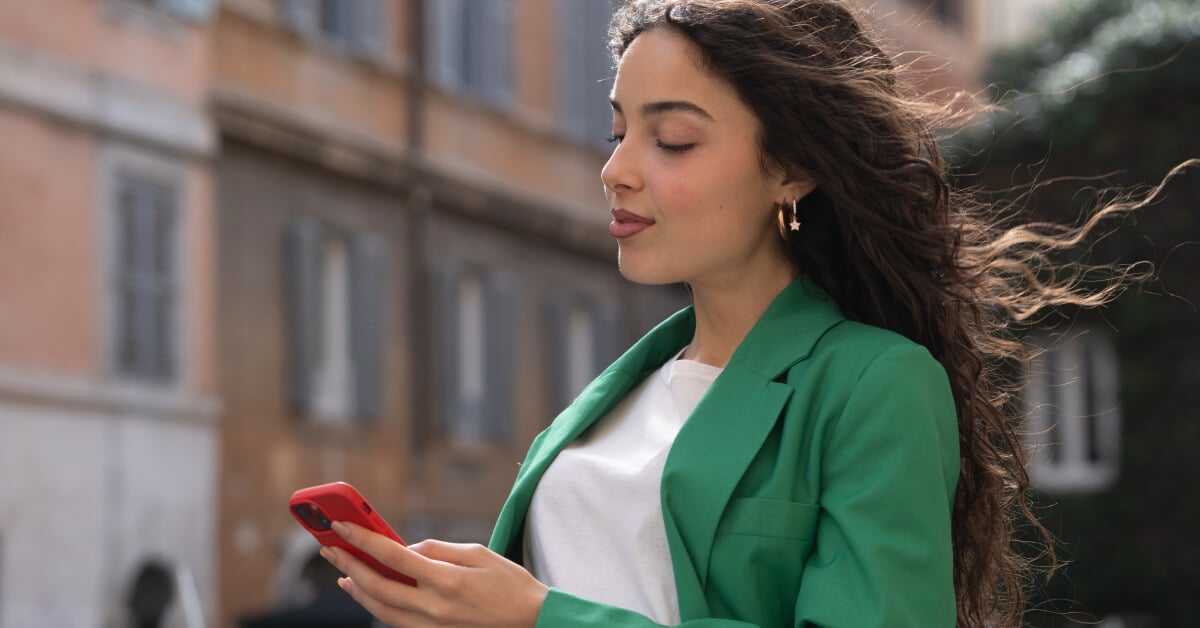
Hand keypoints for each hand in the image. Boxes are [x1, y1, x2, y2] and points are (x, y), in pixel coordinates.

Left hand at [320, 521, 547, 627]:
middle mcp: (434, 607)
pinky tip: (369, 594)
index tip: (340, 526)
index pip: (392, 556)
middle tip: (330, 549)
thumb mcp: (479, 552)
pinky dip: (376, 607)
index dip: (362, 539)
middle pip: (377, 587)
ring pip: (380, 610)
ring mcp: (432, 626)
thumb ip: (438, 549)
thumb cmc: (509, 583)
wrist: (532, 621)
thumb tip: (407, 549)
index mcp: (446, 580)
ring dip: (357, 590)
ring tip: (343, 574)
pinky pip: (396, 622)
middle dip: (348, 566)